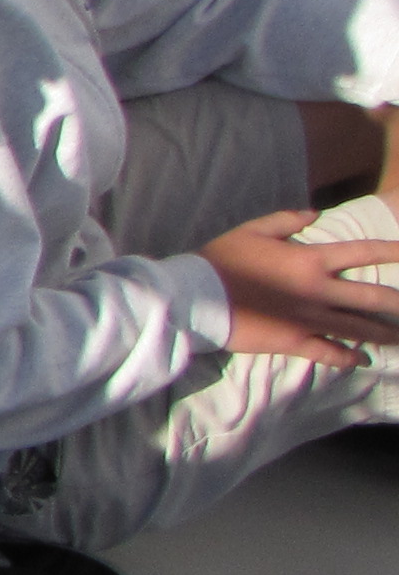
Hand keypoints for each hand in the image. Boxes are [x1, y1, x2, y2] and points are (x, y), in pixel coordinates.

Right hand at [201, 210, 398, 366]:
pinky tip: (362, 360)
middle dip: (398, 303)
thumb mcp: (251, 230)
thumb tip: (315, 214)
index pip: (363, 253)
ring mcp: (309, 319)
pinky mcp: (294, 341)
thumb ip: (286, 220)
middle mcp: (318, 291)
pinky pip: (329, 352)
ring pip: (358, 329)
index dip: (393, 251)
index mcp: (310, 260)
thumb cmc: (222, 260)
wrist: (196, 296)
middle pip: (371, 298)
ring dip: (383, 334)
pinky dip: (348, 358)